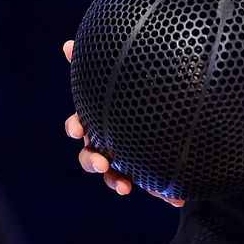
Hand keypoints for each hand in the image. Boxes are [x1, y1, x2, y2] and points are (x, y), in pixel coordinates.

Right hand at [62, 40, 182, 206]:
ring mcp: (127, 160)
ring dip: (116, 182)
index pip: (79, 125)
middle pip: (91, 157)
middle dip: (93, 161)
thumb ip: (94, 62)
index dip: (76, 128)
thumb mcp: (121, 74)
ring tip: (125, 187)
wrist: (171, 105)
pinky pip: (152, 186)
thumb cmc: (138, 87)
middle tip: (103, 163)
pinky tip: (175, 199)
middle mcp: (108, 143)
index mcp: (98, 121)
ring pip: (115, 177)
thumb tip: (68, 44)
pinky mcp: (148, 173)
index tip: (77, 129)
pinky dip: (161, 193)